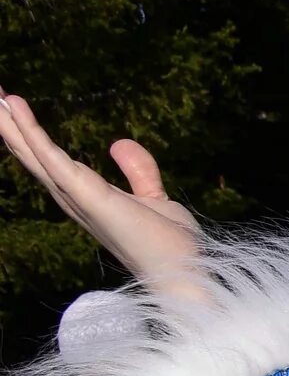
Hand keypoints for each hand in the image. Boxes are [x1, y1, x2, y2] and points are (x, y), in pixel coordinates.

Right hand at [0, 95, 205, 295]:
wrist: (184, 272)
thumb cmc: (167, 245)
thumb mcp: (153, 197)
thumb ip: (137, 171)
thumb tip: (117, 143)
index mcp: (84, 195)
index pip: (47, 159)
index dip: (26, 132)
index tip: (8, 102)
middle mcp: (72, 197)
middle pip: (31, 154)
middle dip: (9, 125)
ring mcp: (77, 197)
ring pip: (33, 153)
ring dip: (10, 123)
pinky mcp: (88, 195)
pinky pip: (52, 158)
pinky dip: (32, 132)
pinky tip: (16, 108)